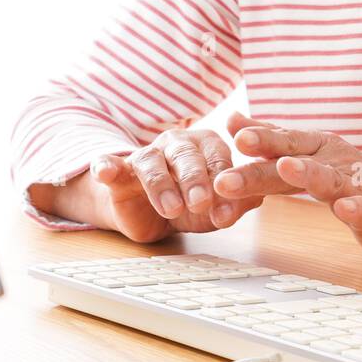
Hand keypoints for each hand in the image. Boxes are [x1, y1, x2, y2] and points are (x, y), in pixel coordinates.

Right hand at [88, 128, 262, 242]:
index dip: (223, 182)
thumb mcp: (216, 210)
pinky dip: (107, 166)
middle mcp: (177, 144)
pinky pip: (110, 164)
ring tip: (171, 207)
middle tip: (201, 204)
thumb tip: (256, 198)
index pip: (219, 158)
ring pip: (151, 162)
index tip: (227, 210)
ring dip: (161, 184)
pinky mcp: (118, 172)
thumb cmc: (192, 207)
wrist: (151, 217)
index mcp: (207, 146)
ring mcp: (146, 155)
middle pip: (186, 156)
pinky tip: (105, 171)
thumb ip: (236, 205)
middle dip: (195, 180)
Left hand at [215, 112, 361, 251]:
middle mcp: (334, 162)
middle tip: (232, 174)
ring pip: (330, 180)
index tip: (234, 136)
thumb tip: (232, 119)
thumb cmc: (351, 175)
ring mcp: (356, 187)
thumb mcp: (311, 151)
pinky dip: (356, 210)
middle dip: (263, 166)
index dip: (260, 139)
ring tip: (288, 168)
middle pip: (295, 161)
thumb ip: (273, 138)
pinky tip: (345, 209)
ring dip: (309, 173)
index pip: (283, 142)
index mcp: (317, 148)